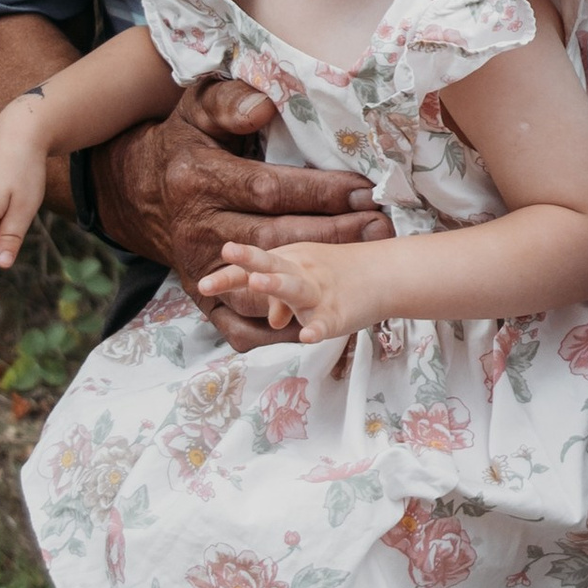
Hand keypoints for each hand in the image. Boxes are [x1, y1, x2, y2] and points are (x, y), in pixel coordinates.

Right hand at [97, 78, 384, 349]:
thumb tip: (262, 109)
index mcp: (201, 181)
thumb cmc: (187, 144)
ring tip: (364, 264)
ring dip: (315, 281)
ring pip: (263, 287)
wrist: (141, 191)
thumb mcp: (199, 110)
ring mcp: (199, 269)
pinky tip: (321, 314)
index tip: (364, 191)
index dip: (319, 193)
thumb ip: (230, 103)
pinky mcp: (203, 297)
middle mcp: (198, 230)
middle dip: (333, 235)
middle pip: (275, 239)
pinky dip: (279, 327)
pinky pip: (240, 324)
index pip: (269, 191)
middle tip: (379, 226)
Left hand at [199, 239, 393, 345]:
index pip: (253, 267)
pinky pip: (325, 323)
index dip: (229, 275)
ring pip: (296, 288)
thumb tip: (271, 319)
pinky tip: (306, 336)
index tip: (202, 284)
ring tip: (258, 283)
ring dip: (277, 286)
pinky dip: (316, 329)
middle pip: (272, 266)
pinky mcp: (338, 314)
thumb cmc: (339, 275)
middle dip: (250, 261)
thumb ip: (279, 297)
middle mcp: (302, 272)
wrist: (385, 275)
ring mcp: (320, 293)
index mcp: (289, 262)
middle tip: (229, 252)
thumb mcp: (305, 278)